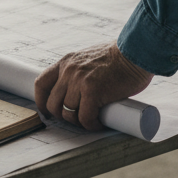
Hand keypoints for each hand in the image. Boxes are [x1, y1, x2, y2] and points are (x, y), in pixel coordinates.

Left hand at [34, 43, 153, 130]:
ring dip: (78, 122)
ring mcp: (79, 81)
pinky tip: (98, 123)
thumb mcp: (90, 58)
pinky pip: (85, 117)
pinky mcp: (92, 91)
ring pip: (68, 113)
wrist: (136, 52)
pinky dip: (91, 125)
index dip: (42, 101)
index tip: (48, 111)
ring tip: (91, 120)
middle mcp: (69, 70)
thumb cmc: (118, 58)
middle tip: (77, 118)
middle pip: (52, 103)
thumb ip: (79, 71)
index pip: (41, 83)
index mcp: (67, 62)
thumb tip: (76, 93)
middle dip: (63, 116)